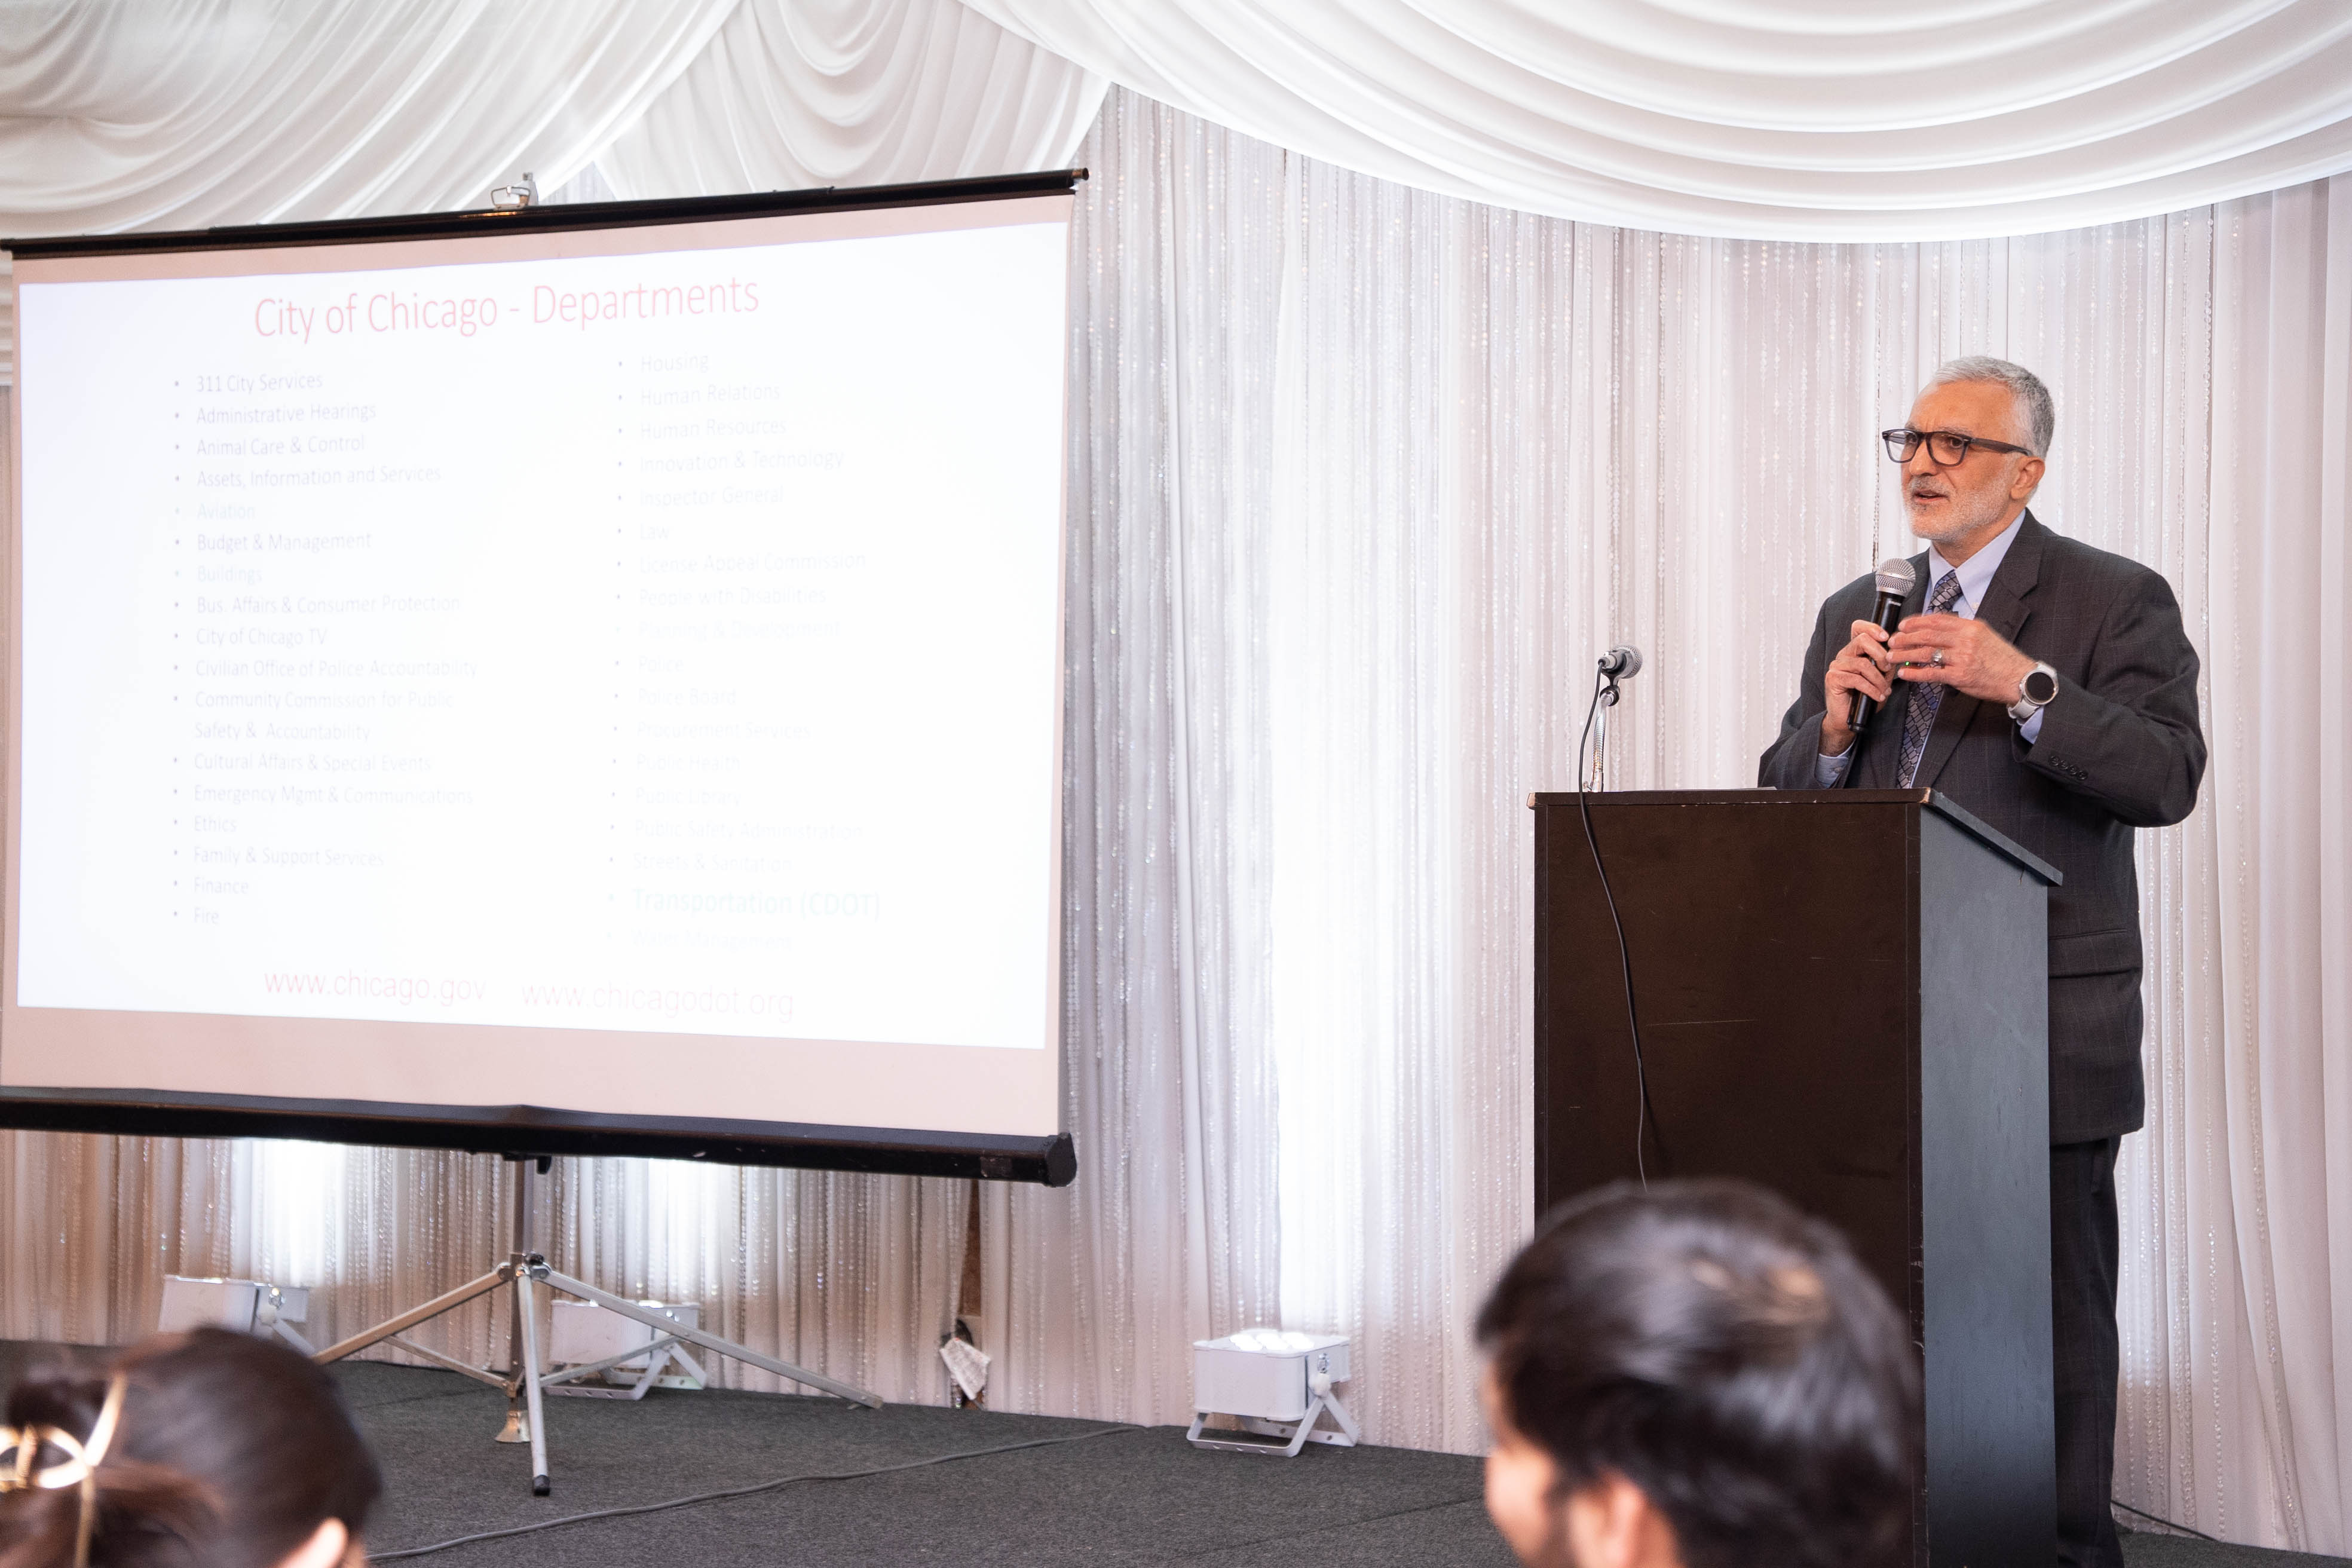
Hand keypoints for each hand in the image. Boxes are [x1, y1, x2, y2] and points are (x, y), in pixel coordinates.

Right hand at [1820, 619, 1893, 755]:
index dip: (1872, 627)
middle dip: (1881, 655)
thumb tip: (1897, 650)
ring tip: (1884, 690)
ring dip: (1878, 679)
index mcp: (1855, 651)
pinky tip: (1878, 696)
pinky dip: (1871, 689)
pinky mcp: (1833, 678)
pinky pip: (1856, 679)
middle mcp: (1844, 655)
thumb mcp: (1882, 678)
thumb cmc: (1864, 698)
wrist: (1848, 719)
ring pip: (1862, 663)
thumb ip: (1887, 664)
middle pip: (1862, 640)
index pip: (1858, 628)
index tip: (1886, 637)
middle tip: (1888, 669)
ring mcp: (1837, 666)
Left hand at [1885, 613, 2035, 703]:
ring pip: (1926, 654)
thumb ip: (1963, 631)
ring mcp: (1963, 658)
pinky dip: (1915, 674)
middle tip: (1892, 640)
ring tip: (1892, 656)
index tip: (1903, 625)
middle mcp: (1966, 640)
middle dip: (1906, 638)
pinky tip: (1904, 674)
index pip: (1937, 620)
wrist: (2019, 679)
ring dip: (1905, 655)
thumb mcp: (1985, 636)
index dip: (1916, 622)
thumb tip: (1940, 628)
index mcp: (1971, 627)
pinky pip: (1932, 674)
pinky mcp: (1960, 676)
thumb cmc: (2002, 659)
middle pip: (1928, 635)